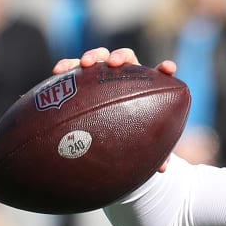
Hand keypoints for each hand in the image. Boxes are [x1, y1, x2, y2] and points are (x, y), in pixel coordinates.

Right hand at [54, 49, 182, 170]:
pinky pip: (74, 70)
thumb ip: (157, 154)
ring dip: (93, 56)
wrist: (111, 133)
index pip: (159, 74)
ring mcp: (103, 75)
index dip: (165, 70)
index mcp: (146, 87)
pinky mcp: (83, 78)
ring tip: (85, 63)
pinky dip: (67, 66)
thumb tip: (163, 169)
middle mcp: (125, 76)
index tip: (168, 69)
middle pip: (126, 58)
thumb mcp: (144, 144)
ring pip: (99, 58)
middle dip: (120, 57)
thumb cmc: (133, 136)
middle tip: (114, 64)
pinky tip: (57, 71)